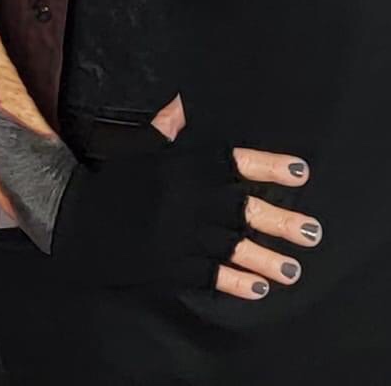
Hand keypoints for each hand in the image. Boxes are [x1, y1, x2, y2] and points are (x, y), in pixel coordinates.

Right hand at [47, 138, 320, 301]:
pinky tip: (258, 289)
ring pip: (233, 247)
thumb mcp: (143, 148)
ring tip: (293, 270)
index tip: (302, 173)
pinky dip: (234, 282)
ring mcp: (179, 236)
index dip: (270, 166)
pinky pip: (209, 275)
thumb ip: (169, 126)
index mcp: (185, 167)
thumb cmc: (115, 180)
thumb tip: (181, 101)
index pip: (236, 162)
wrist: (76, 218)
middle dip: (282, 222)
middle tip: (314, 233)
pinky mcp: (169, 265)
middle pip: (244, 210)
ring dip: (266, 260)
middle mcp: (187, 201)